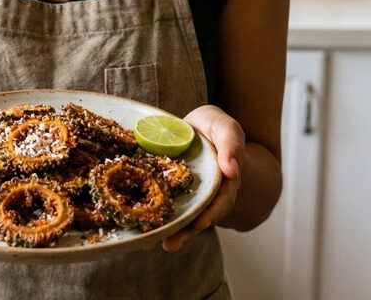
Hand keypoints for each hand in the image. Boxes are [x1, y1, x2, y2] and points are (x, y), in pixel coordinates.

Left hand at [161, 104, 245, 252]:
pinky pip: (161, 205)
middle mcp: (206, 194)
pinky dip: (152, 217)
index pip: (221, 201)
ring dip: (168, 231)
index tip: (200, 224)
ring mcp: (186, 195)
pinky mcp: (167, 191)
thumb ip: (231, 144)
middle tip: (170, 244)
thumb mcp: (225, 127)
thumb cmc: (213, 126)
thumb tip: (231, 169)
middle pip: (199, 216)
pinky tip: (138, 229)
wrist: (193, 126)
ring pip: (180, 216)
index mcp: (224, 181)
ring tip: (149, 243)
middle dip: (185, 232)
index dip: (211, 213)